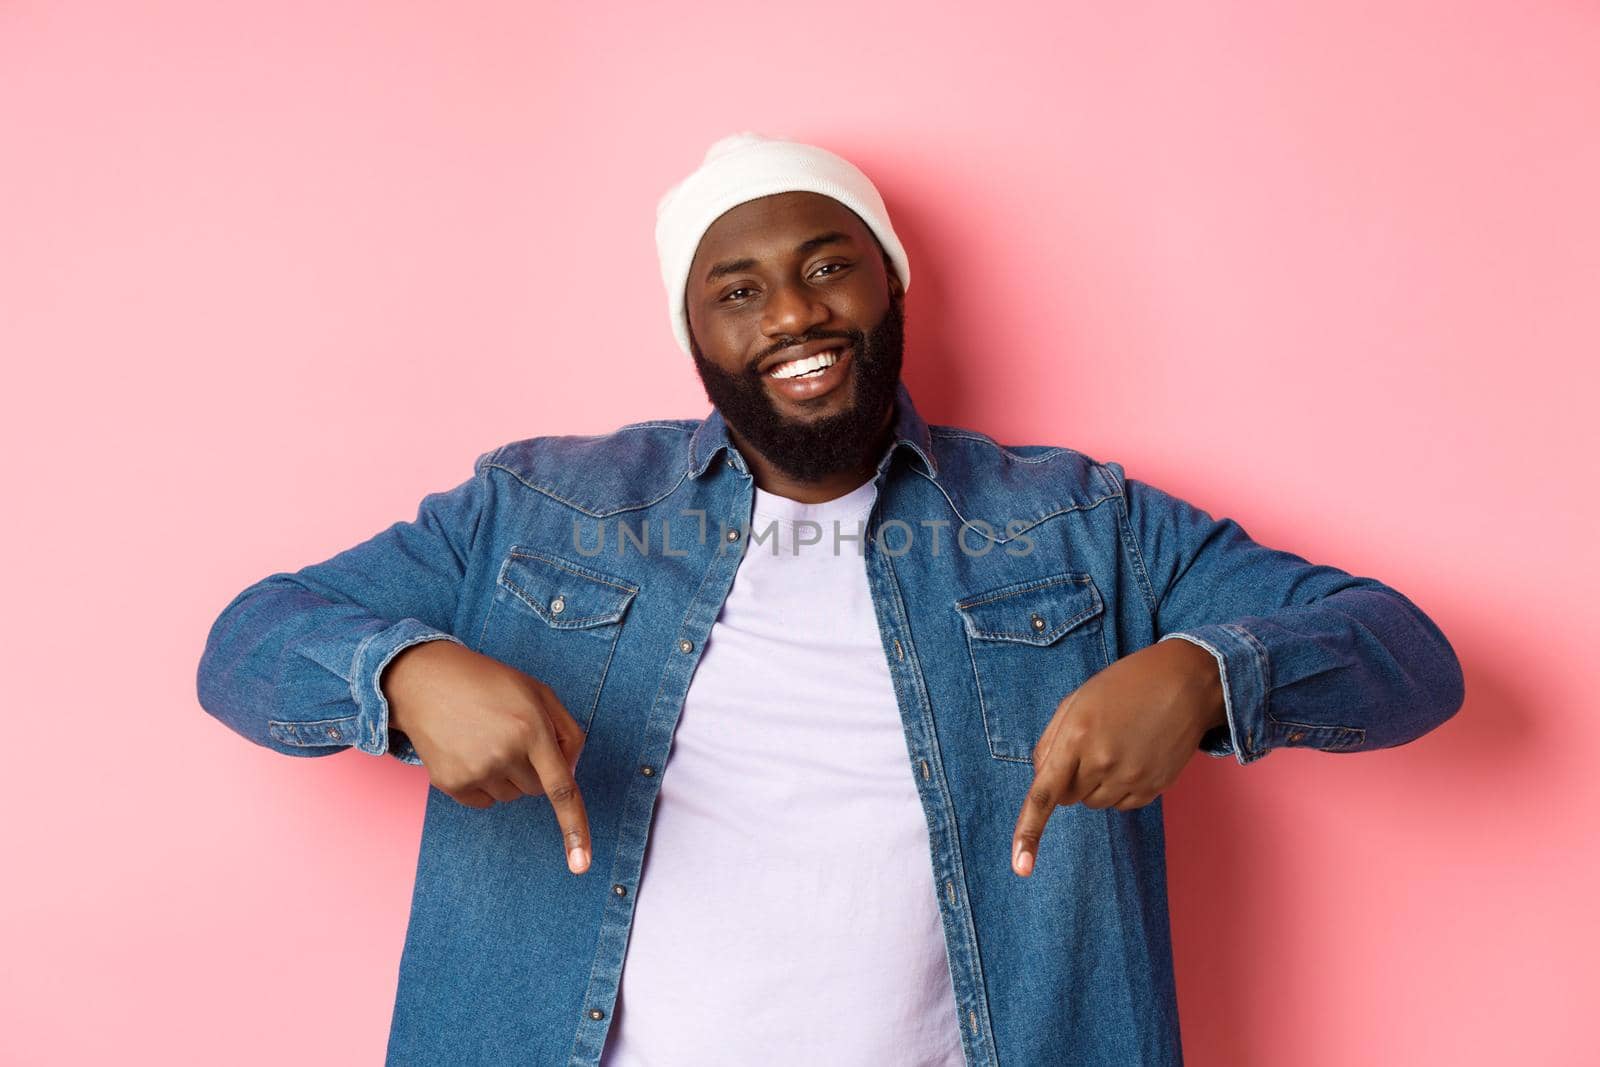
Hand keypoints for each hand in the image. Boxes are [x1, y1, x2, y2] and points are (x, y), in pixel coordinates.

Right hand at [381, 639, 592, 874]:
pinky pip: (485, 801)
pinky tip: (469, 752)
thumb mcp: (538, 692)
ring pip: (512, 797)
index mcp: (531, 727)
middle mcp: (504, 753)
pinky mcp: (451, 783)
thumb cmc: (488, 684)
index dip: (574, 828)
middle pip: (537, 790)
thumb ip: (567, 733)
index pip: (561, 788)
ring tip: (486, 738)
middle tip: (509, 734)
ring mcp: (475, 771)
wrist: (425, 681)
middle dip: (533, 769)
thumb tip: (571, 774)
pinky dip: (483, 783)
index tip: (581, 866)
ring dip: (507, 775)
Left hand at [1011, 638, 1224, 876]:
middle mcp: (1102, 762)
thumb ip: (1049, 742)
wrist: (1184, 683)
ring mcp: (1131, 779)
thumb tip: (1041, 781)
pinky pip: (1121, 805)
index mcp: (1076, 736)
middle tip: (1091, 743)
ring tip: (1116, 744)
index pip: (1044, 795)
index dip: (1028, 832)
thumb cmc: (1124, 686)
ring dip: (1095, 783)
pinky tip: (1134, 756)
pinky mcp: (1153, 789)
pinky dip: (1119, 788)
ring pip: (1094, 804)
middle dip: (1070, 778)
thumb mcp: (1075, 701)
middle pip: (1068, 798)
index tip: (1021, 867)